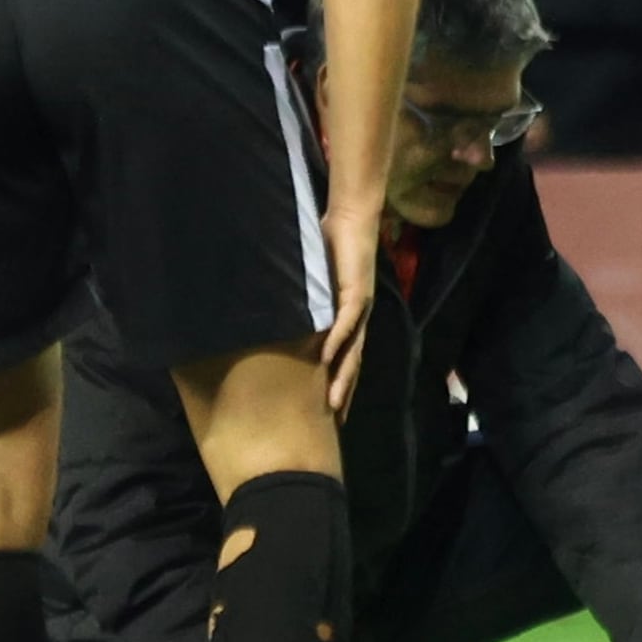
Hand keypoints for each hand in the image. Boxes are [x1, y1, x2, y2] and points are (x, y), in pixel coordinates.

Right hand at [320, 200, 381, 414]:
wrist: (352, 219)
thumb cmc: (332, 247)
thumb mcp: (316, 282)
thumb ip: (306, 300)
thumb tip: (281, 315)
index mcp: (351, 318)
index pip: (347, 359)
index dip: (341, 384)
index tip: (332, 411)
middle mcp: (360, 318)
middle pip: (353, 364)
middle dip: (345, 392)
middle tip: (336, 422)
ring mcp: (360, 307)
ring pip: (353, 351)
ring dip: (343, 377)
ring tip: (333, 403)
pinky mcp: (356, 292)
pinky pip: (346, 322)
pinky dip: (337, 341)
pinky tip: (327, 358)